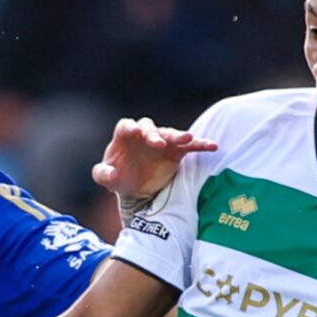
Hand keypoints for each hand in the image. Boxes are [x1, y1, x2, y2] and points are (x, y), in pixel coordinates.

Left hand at [92, 117, 216, 199]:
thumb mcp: (107, 178)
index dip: (130, 127)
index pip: (126, 126)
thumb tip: (111, 174)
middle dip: (154, 134)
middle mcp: (144, 135)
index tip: (135, 133)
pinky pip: (190, 145)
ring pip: (171, 134)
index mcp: (125, 136)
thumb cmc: (120, 178)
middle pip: (149, 127)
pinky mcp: (176, 151)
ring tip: (188, 138)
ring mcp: (162, 141)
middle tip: (160, 143)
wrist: (137, 189)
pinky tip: (212, 146)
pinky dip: (200, 144)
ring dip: (179, 135)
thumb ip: (103, 175)